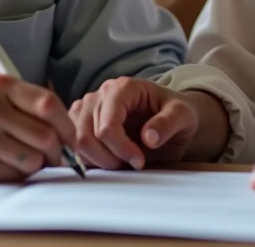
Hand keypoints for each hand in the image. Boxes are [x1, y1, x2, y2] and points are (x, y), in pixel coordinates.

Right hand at [0, 73, 76, 181]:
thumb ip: (24, 104)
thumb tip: (63, 129)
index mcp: (0, 85)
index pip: (50, 104)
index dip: (67, 125)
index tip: (70, 137)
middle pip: (47, 135)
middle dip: (58, 152)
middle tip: (55, 157)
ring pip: (34, 159)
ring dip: (37, 166)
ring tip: (24, 160)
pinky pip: (13, 174)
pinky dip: (16, 175)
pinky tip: (3, 165)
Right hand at [68, 77, 199, 169]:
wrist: (169, 115)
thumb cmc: (174, 113)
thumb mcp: (183, 115)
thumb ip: (168, 124)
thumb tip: (149, 138)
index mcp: (122, 88)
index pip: (107, 126)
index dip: (121, 149)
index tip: (140, 162)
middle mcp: (99, 94)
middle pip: (86, 135)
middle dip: (108, 159)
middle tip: (130, 166)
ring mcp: (86, 107)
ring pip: (76, 141)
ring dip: (97, 160)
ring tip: (121, 163)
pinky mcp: (80, 121)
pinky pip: (72, 144)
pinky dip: (87, 158)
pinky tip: (108, 161)